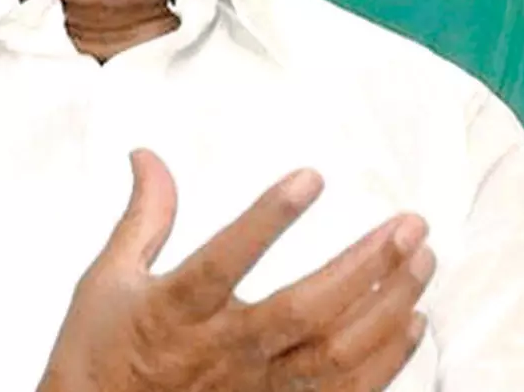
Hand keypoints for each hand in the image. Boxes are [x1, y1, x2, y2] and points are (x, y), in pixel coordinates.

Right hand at [37, 149, 435, 391]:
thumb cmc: (102, 354)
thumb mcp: (108, 279)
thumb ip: (144, 216)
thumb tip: (147, 156)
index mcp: (176, 310)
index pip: (223, 262)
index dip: (267, 221)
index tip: (311, 178)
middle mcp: (222, 350)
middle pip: (302, 311)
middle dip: (363, 266)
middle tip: (408, 224)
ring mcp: (255, 387)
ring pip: (334, 352)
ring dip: (385, 305)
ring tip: (421, 260)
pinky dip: (385, 359)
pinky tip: (411, 321)